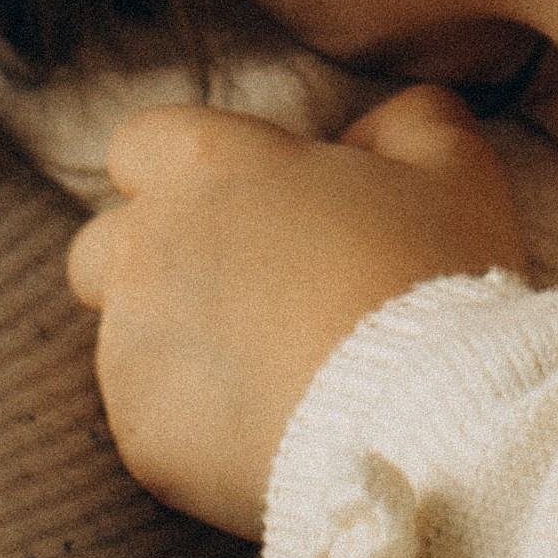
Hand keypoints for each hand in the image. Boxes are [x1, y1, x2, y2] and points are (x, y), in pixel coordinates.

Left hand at [65, 85, 526, 537]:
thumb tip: (369, 133)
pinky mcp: (142, 437)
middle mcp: (144, 248)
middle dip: (154, 259)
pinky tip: (269, 426)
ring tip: (274, 369)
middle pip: (103, 244)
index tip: (247, 200)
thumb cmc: (432, 279)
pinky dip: (195, 421)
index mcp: (206, 165)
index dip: (189, 169)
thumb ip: (406, 120)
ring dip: (179, 343)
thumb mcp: (454, 168)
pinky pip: (151, 419)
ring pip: (126, 337)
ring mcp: (131, 349)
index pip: (140, 143)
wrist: (423, 423)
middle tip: (247, 288)